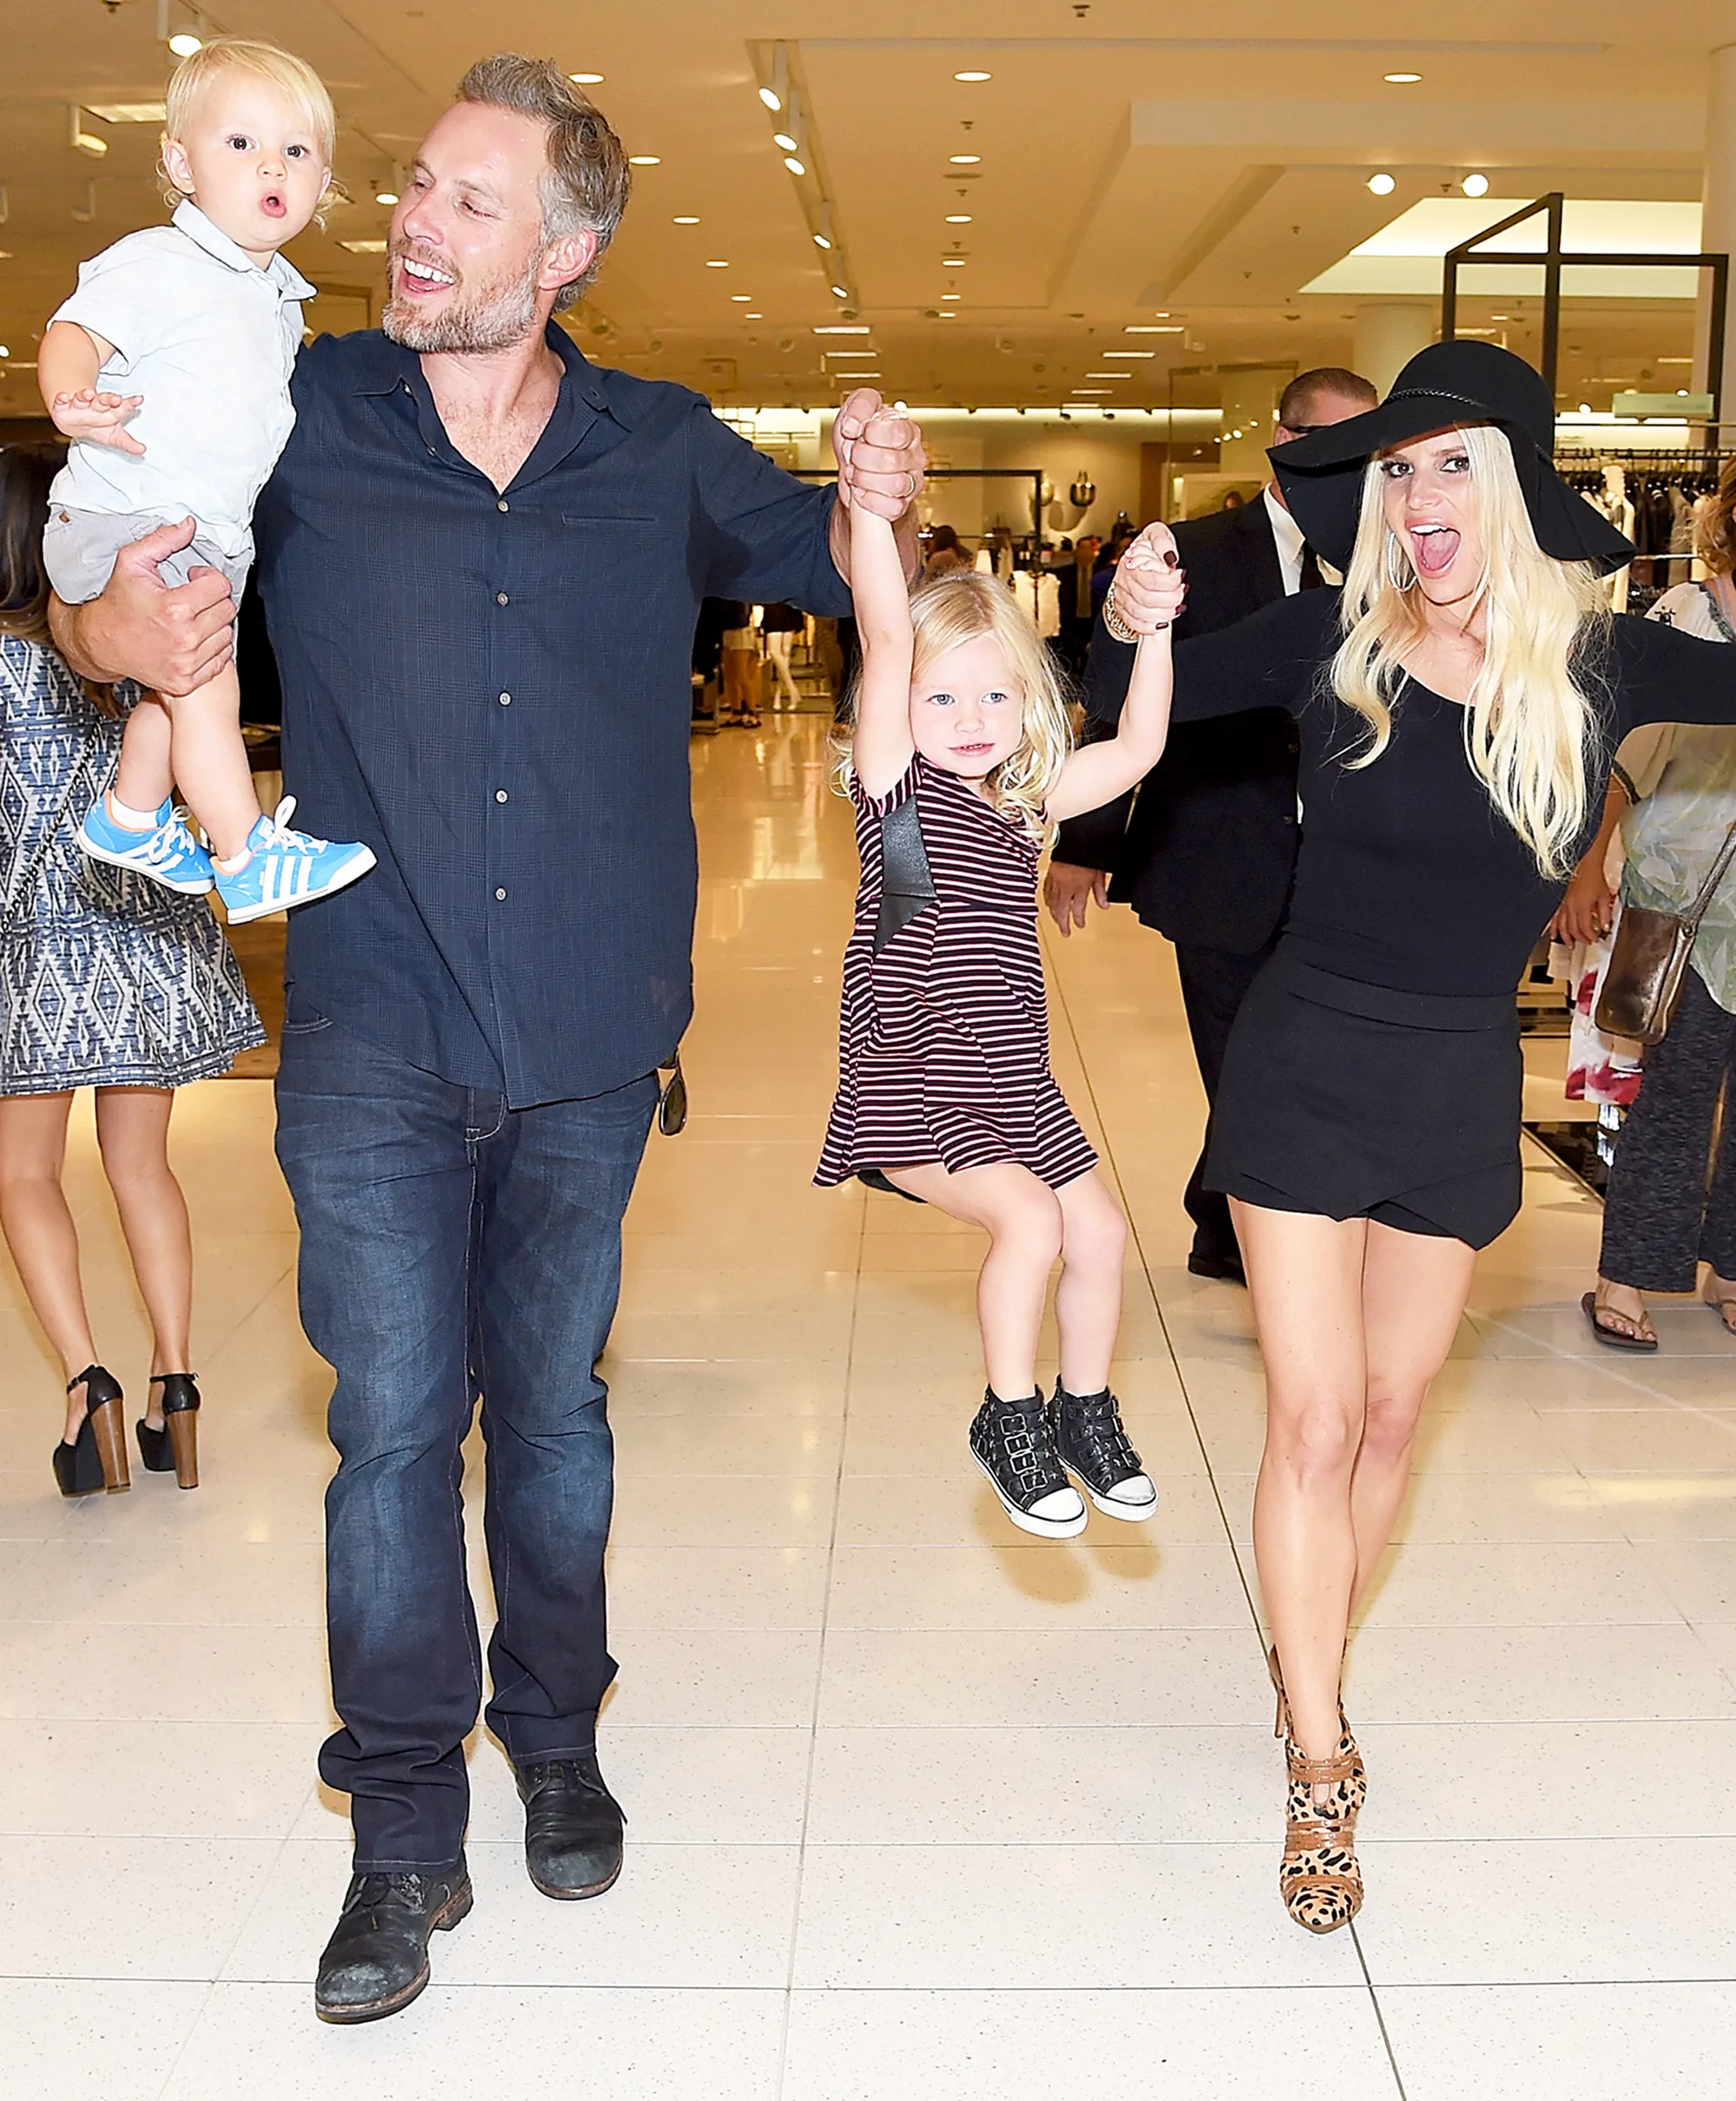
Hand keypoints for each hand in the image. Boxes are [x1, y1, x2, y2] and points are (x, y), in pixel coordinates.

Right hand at [50, 387, 145, 455]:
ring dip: (85, 395)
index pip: (122, 407)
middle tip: (116, 399)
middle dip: (108, 399)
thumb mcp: (114, 436)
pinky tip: (64, 396)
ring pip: (83, 397)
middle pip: (103, 400)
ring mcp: (79, 404)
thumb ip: (127, 443)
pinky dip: (61, 398)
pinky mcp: (62, 406)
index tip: (139, 400)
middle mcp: (96, 405)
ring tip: (89, 394)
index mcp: (110, 411)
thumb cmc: (98, 427)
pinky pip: (61, 401)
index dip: (130, 403)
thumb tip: (142, 451)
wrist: (75, 424)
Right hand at [51, 518, 234, 694]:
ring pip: (227, 634)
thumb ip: (163, 540)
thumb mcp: (131, 562)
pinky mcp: (186, 681)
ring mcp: (187, 663)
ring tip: (191, 618)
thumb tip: (190, 525)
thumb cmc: (116, 601)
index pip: (220, 585)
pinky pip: (221, 659)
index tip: (194, 579)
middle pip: (227, 609)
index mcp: (175, 608)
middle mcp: (185, 639)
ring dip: (214, 623)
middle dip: (213, 599)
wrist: (99, 643)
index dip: (208, 577)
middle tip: (192, 598)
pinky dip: (212, 647)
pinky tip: (192, 638)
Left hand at [834, 388, 926, 519]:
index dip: (871, 435)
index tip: (861, 434)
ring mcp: (912, 481)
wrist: (852, 472)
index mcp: (907, 429)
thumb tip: (852, 425)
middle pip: (892, 460)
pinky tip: (861, 492)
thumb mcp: (854, 412)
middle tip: (854, 456)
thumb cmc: (857, 441)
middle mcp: (914, 455)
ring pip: (894, 486)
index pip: (897, 433)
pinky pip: (892, 507)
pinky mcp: (904, 504)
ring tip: (856, 474)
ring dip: (865, 480)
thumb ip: (858, 407)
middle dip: (862, 459)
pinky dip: (870, 501)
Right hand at [1044, 861, 1109, 934]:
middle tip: (1065, 932)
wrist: (1077, 840)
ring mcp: (1055, 881)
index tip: (1080, 925)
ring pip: (1051, 903)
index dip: (1078, 920)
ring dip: (1054, 914)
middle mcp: (1065, 886)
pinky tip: (1048, 904)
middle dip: (1063, 924)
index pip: (1077, 910)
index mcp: (1078, 887)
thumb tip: (1104, 905)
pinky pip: (1046, 892)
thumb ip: (1100, 891)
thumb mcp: (1099, 874)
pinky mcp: (1049, 875)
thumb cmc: (1088, 854)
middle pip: (1061, 911)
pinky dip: (1047, 900)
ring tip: (1057, 921)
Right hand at [1109, 522, 1185, 633]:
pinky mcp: (1121, 609)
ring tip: (1176, 606)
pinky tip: (1163, 622)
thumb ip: (1162, 541)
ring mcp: (1120, 595)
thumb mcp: (1157, 535)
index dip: (1169, 583)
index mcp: (1131, 561)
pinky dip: (1150, 626)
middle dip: (1170, 599)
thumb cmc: (1150, 547)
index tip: (1181, 577)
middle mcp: (1122, 579)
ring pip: (1140, 613)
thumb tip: (1170, 557)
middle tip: (1182, 592)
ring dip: (1163, 613)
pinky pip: (1133, 623)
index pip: (1150, 581)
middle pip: (1146, 599)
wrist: (1138, 558)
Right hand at [1549, 866, 1616, 946]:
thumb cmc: (1594, 879)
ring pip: (1562, 926)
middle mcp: (1571, 907)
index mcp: (1582, 906)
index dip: (1590, 936)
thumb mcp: (1605, 896)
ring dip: (1566, 937)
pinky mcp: (1562, 903)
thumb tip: (1606, 926)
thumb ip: (1606, 913)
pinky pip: (1555, 919)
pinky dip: (1554, 928)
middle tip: (1587, 942)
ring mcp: (1565, 905)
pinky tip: (1554, 934)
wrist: (1585, 867)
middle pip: (1573, 929)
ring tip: (1570, 945)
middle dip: (1580, 938)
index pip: (1585, 927)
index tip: (1596, 939)